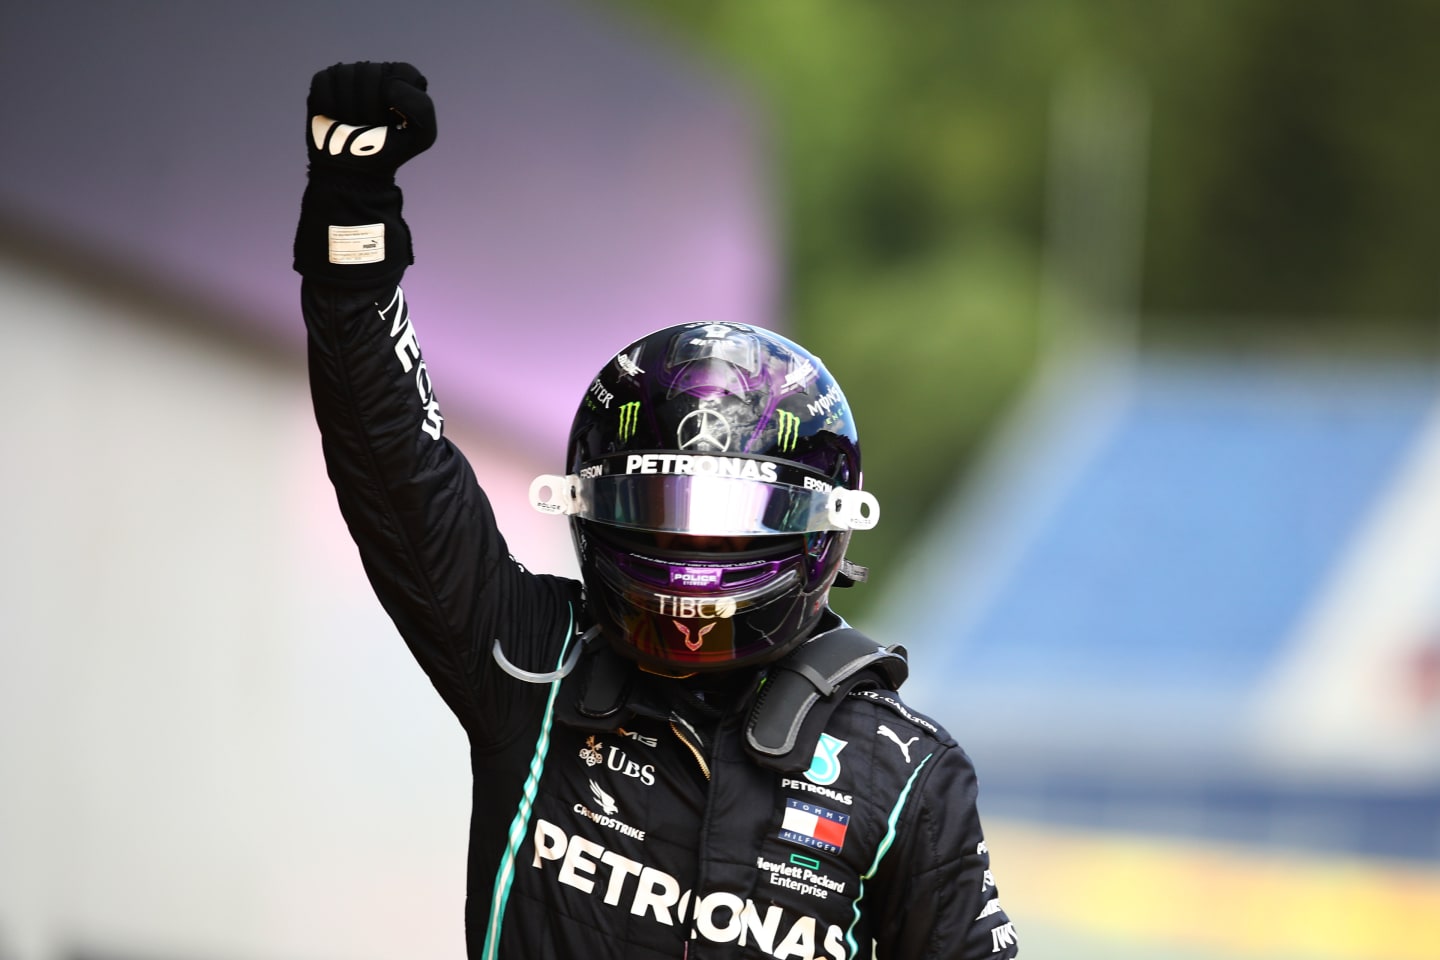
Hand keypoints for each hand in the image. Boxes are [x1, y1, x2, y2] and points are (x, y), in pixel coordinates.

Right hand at [306, 61, 435, 177]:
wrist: (355, 170)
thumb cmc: (389, 150)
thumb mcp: (422, 136)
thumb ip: (422, 107)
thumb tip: (390, 86)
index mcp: (401, 79)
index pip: (403, 72)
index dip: (398, 97)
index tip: (395, 119)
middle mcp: (374, 71)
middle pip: (370, 74)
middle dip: (371, 108)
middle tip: (373, 126)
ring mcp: (348, 75)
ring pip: (344, 77)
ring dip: (349, 110)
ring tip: (355, 125)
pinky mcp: (323, 82)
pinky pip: (323, 86)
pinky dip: (330, 108)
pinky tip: (336, 118)